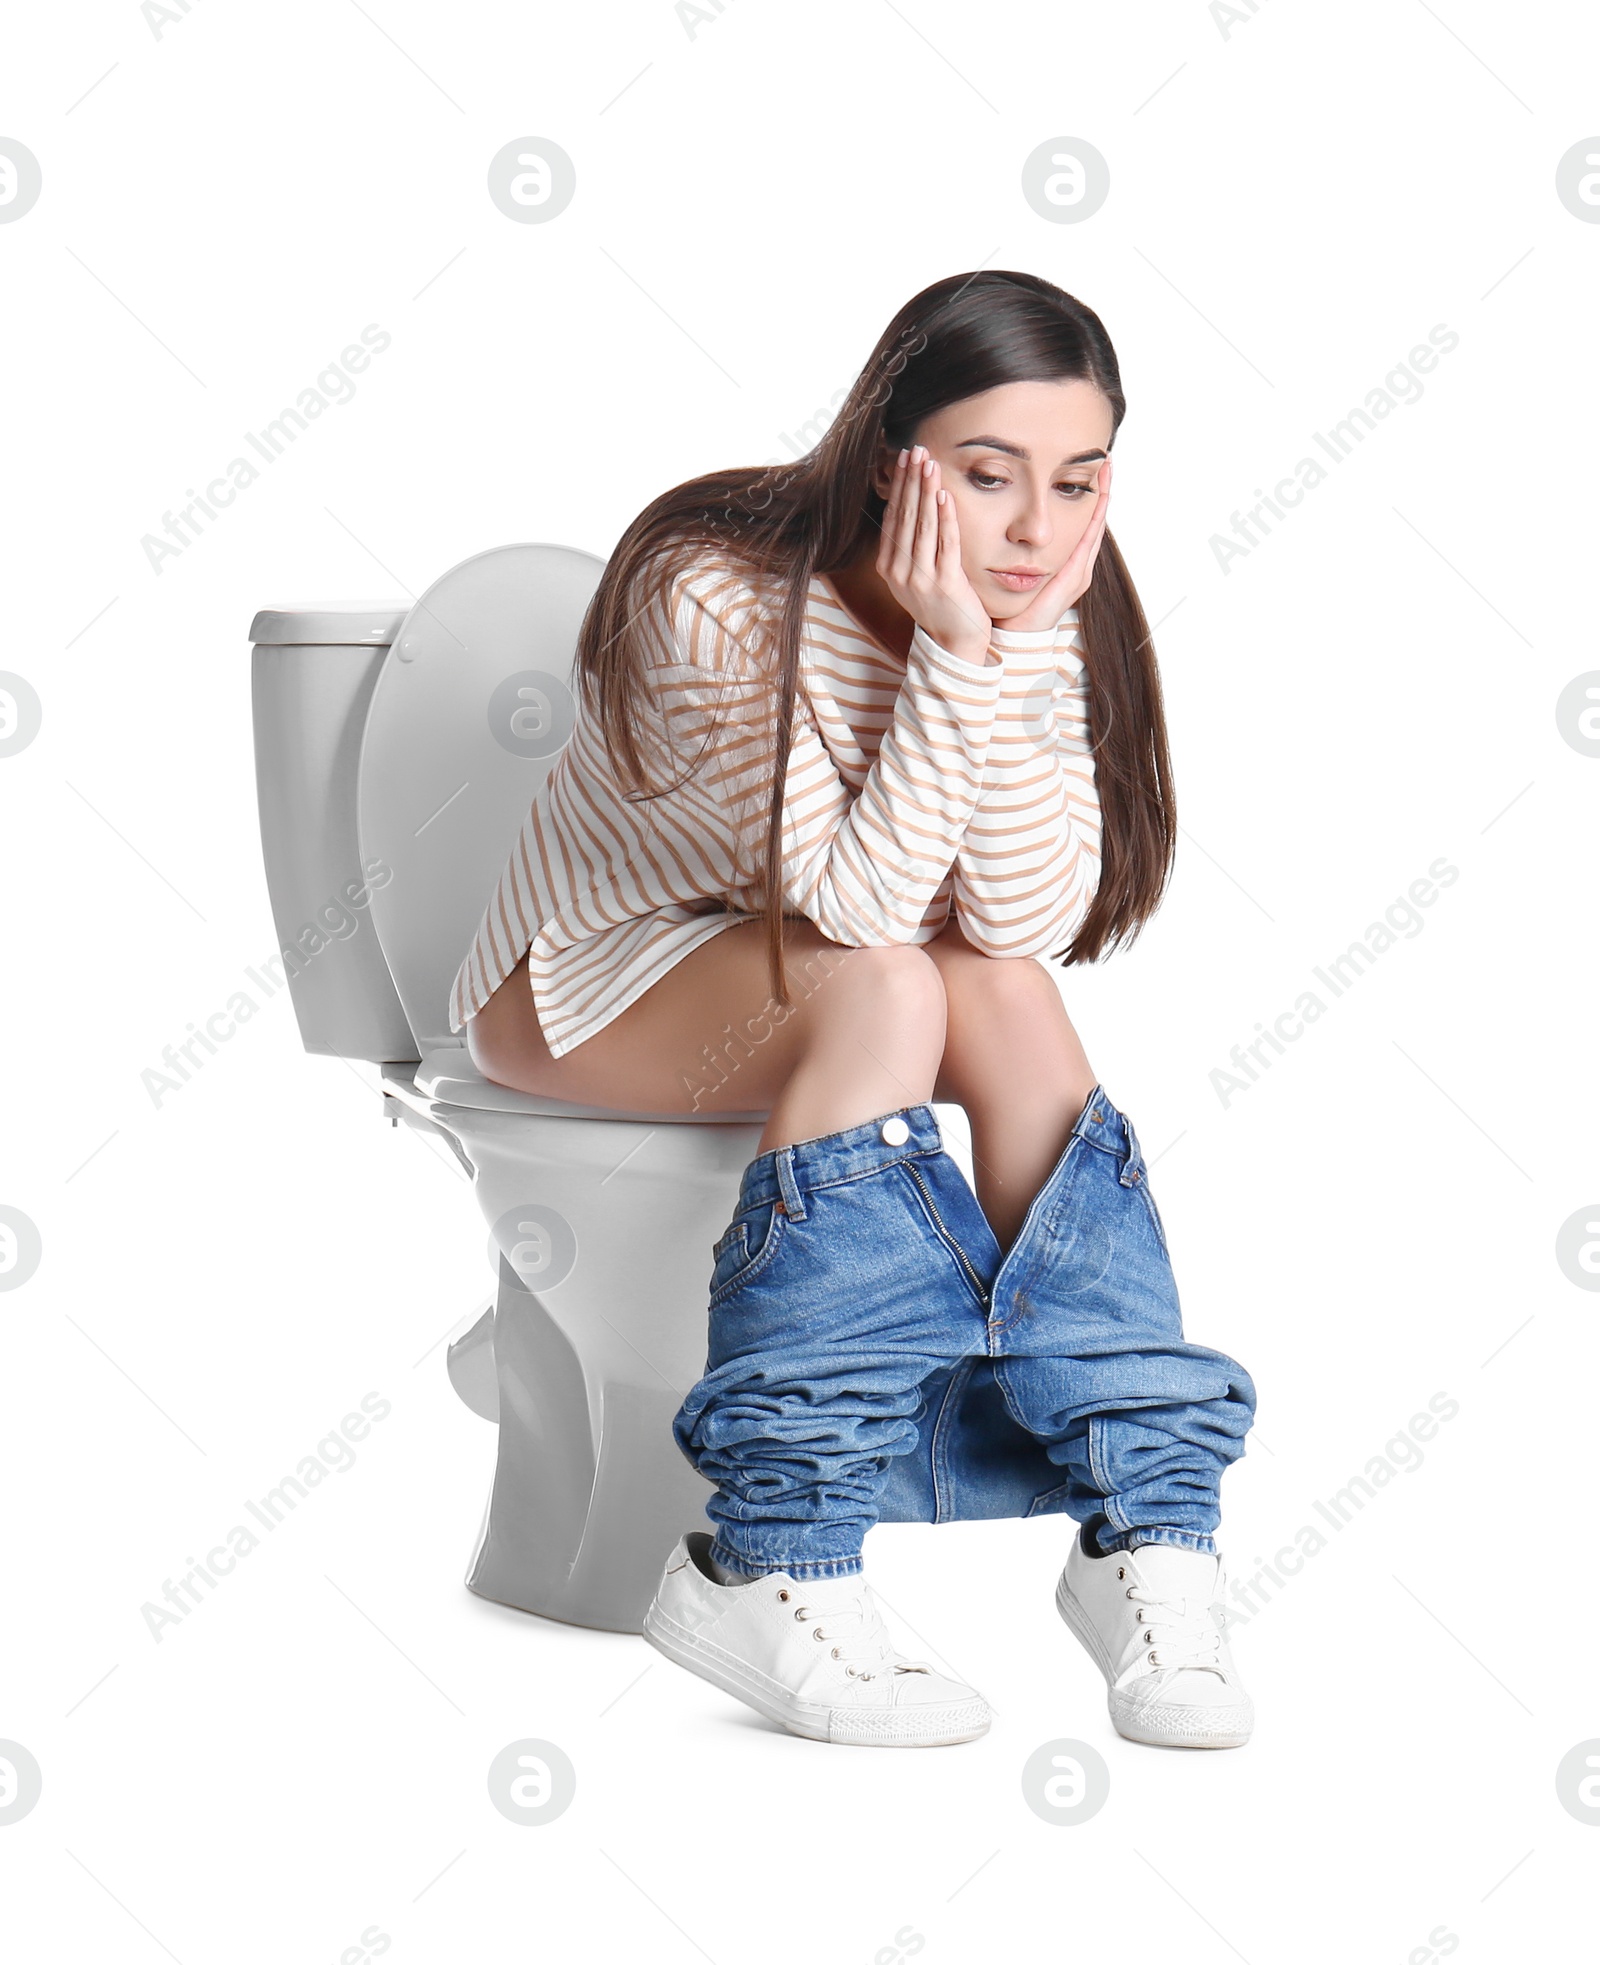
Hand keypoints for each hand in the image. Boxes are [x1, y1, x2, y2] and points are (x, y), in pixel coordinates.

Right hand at [876, 444, 993, 664]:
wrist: (953, 642)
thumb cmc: (939, 604)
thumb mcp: (915, 575)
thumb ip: (909, 546)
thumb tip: (909, 507)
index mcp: (888, 567)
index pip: (892, 517)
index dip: (898, 486)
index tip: (904, 458)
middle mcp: (899, 572)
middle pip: (905, 516)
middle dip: (911, 480)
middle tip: (917, 450)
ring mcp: (920, 579)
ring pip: (922, 526)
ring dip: (926, 491)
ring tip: (930, 463)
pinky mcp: (944, 584)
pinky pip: (945, 543)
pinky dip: (945, 517)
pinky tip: (945, 495)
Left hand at [1000, 451, 1112, 633]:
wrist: (1016, 632)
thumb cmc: (1013, 602)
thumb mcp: (1016, 566)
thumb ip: (1017, 547)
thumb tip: (1005, 522)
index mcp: (1067, 560)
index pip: (1082, 521)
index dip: (1088, 496)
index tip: (1091, 468)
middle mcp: (1078, 563)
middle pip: (1094, 518)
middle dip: (1101, 490)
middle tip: (1106, 460)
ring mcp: (1080, 569)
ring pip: (1095, 525)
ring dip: (1102, 497)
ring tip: (1105, 470)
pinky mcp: (1075, 576)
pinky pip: (1087, 540)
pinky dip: (1095, 517)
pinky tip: (1097, 497)